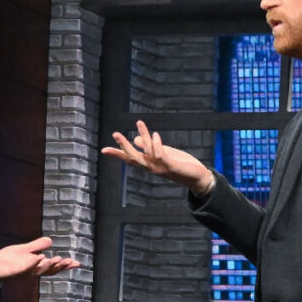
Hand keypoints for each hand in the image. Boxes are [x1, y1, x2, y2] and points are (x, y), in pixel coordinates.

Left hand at [0, 238, 80, 286]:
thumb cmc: (8, 260)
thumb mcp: (25, 250)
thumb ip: (37, 246)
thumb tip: (50, 241)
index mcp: (35, 267)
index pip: (52, 267)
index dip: (64, 266)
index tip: (76, 263)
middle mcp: (31, 272)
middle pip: (48, 271)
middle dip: (58, 267)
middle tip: (68, 261)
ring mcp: (22, 272)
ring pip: (37, 271)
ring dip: (47, 265)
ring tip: (56, 258)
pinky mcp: (12, 272)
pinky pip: (23, 269)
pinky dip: (31, 264)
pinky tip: (38, 258)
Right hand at [100, 120, 214, 194]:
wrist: (197, 178)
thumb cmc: (180, 165)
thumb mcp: (163, 154)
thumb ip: (149, 148)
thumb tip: (136, 139)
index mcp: (149, 164)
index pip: (129, 159)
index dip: (117, 154)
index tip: (104, 150)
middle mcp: (152, 168)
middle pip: (134, 157)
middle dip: (124, 146)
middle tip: (115, 134)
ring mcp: (161, 168)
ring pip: (148, 152)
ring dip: (144, 136)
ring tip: (139, 123)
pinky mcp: (171, 166)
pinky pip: (161, 155)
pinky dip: (157, 144)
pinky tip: (155, 134)